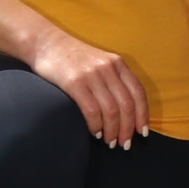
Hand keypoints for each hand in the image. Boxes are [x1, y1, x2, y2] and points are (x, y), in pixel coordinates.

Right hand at [25, 28, 149, 144]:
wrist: (46, 43)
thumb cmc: (73, 59)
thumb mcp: (100, 63)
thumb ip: (113, 80)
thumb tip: (125, 111)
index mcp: (118, 64)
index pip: (138, 93)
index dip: (143, 115)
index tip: (143, 132)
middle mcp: (108, 68)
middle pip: (126, 105)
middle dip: (128, 128)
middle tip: (124, 144)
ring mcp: (92, 75)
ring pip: (111, 110)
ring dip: (112, 131)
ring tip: (110, 142)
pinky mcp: (74, 82)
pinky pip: (91, 110)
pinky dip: (95, 125)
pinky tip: (95, 133)